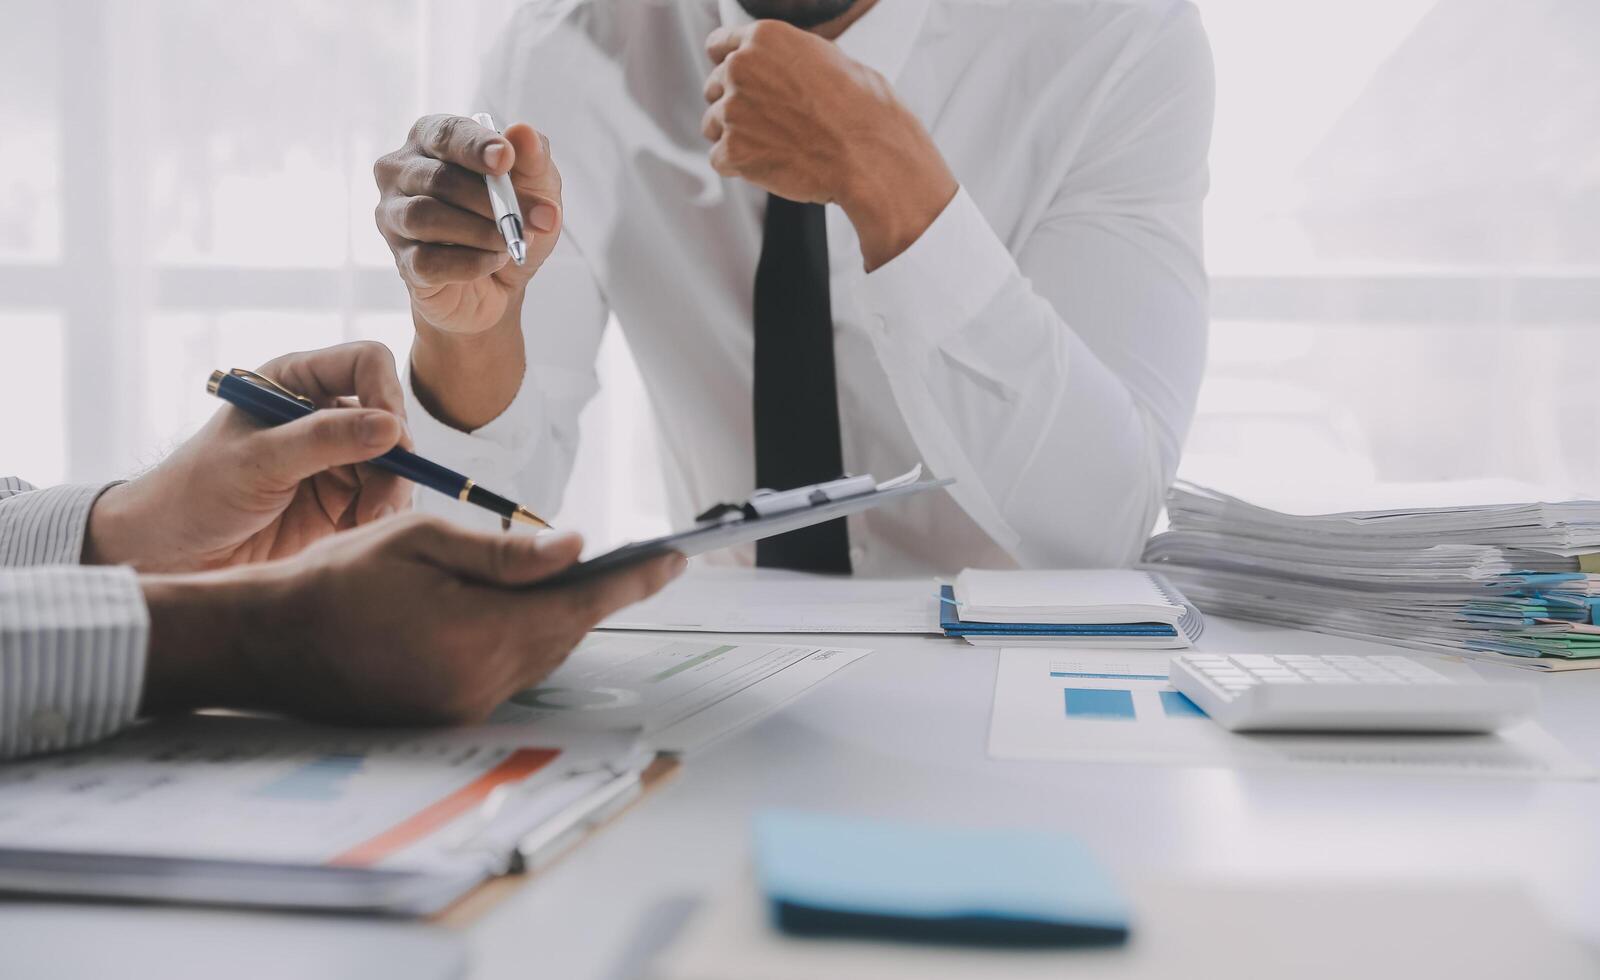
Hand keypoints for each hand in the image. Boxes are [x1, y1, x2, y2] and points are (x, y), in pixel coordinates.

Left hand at [85, 342, 412, 571]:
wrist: (172, 553)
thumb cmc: (198, 492)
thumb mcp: (258, 460)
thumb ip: (324, 440)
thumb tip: (392, 428)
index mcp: (296, 381)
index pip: (366, 363)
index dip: (386, 393)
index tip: (391, 438)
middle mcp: (322, 413)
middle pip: (389, 420)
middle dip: (393, 461)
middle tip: (382, 502)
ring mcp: (335, 458)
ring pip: (394, 465)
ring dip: (389, 495)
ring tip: (365, 526)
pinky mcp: (340, 500)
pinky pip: (382, 500)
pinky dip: (378, 517)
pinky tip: (354, 534)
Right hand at [139, 515, 686, 724]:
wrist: (267, 643)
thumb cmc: (337, 578)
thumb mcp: (423, 541)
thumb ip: (507, 552)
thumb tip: (579, 549)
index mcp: (478, 635)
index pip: (580, 605)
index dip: (633, 581)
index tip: (675, 558)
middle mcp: (480, 684)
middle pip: (565, 633)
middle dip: (598, 594)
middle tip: (636, 559)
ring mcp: (463, 707)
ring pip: (540, 655)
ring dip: (557, 617)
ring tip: (571, 576)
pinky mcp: (448, 717)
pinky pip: (509, 673)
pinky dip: (523, 639)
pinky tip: (513, 610)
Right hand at [374, 114, 563, 336]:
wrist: (502, 282)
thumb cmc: (512, 219)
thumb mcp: (536, 186)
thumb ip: (533, 158)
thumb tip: (523, 132)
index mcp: (431, 139)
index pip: (447, 134)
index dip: (476, 146)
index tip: (506, 159)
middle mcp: (401, 172)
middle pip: (438, 178)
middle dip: (490, 200)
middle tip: (530, 219)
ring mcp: (394, 217)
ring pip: (425, 217)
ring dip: (480, 232)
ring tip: (511, 241)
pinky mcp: (404, 262)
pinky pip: (428, 261)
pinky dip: (470, 263)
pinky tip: (493, 261)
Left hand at [701, 21, 957, 269]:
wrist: (870, 156)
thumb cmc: (863, 111)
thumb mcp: (831, 60)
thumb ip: (791, 59)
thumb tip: (782, 67)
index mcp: (765, 38)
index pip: (720, 45)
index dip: (727, 64)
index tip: (732, 81)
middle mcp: (741, 68)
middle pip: (714, 86)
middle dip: (736, 104)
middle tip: (769, 124)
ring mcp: (733, 110)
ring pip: (713, 124)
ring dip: (736, 137)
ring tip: (776, 146)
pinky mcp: (732, 150)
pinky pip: (720, 160)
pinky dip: (740, 167)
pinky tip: (772, 165)